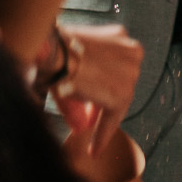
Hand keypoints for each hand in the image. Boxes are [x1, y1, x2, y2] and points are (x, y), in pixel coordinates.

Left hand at [53, 24, 143, 152]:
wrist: (50, 45)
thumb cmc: (56, 72)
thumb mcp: (65, 101)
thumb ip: (76, 116)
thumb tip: (81, 127)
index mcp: (121, 93)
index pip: (114, 117)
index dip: (102, 135)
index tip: (95, 148)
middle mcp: (131, 71)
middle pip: (121, 92)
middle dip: (104, 105)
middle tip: (89, 117)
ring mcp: (128, 50)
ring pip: (123, 71)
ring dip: (108, 81)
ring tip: (89, 90)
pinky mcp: (120, 33)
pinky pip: (119, 51)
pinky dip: (108, 60)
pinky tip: (93, 66)